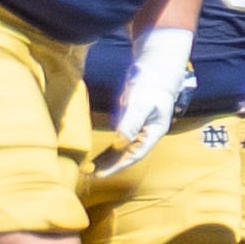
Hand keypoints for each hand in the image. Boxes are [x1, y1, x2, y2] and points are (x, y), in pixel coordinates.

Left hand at [92, 32, 191, 175]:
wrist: (155, 69)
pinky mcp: (131, 124)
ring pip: (123, 151)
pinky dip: (108, 150)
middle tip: (89, 174)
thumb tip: (121, 139)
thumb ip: (131, 120)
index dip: (118, 166)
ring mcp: (139, 130)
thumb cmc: (151, 85)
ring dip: (108, 160)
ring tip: (89, 169)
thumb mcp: (140, 102)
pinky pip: (119, 142)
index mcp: (154, 132)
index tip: (100, 174)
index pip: (135, 154)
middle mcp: (147, 134)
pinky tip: (96, 156)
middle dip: (111, 166)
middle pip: (128, 156)